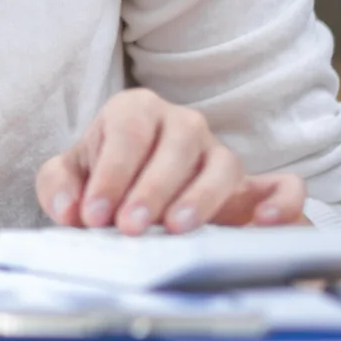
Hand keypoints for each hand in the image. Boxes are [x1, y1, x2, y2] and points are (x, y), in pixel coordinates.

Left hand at [35, 88, 306, 232]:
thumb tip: (70, 207)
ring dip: (200, 197)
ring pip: (222, 164)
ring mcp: (220, 152)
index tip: (95, 214)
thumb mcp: (70, 174)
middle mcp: (182, 124)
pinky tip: (262, 225)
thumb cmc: (104, 177)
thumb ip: (58, 185)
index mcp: (135, 111)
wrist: (138, 188)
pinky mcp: (252, 185)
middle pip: (175, 147)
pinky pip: (281, 186)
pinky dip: (280, 203)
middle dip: (151, 189)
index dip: (111, 174)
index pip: (126, 134)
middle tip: (130, 227)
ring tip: (177, 229)